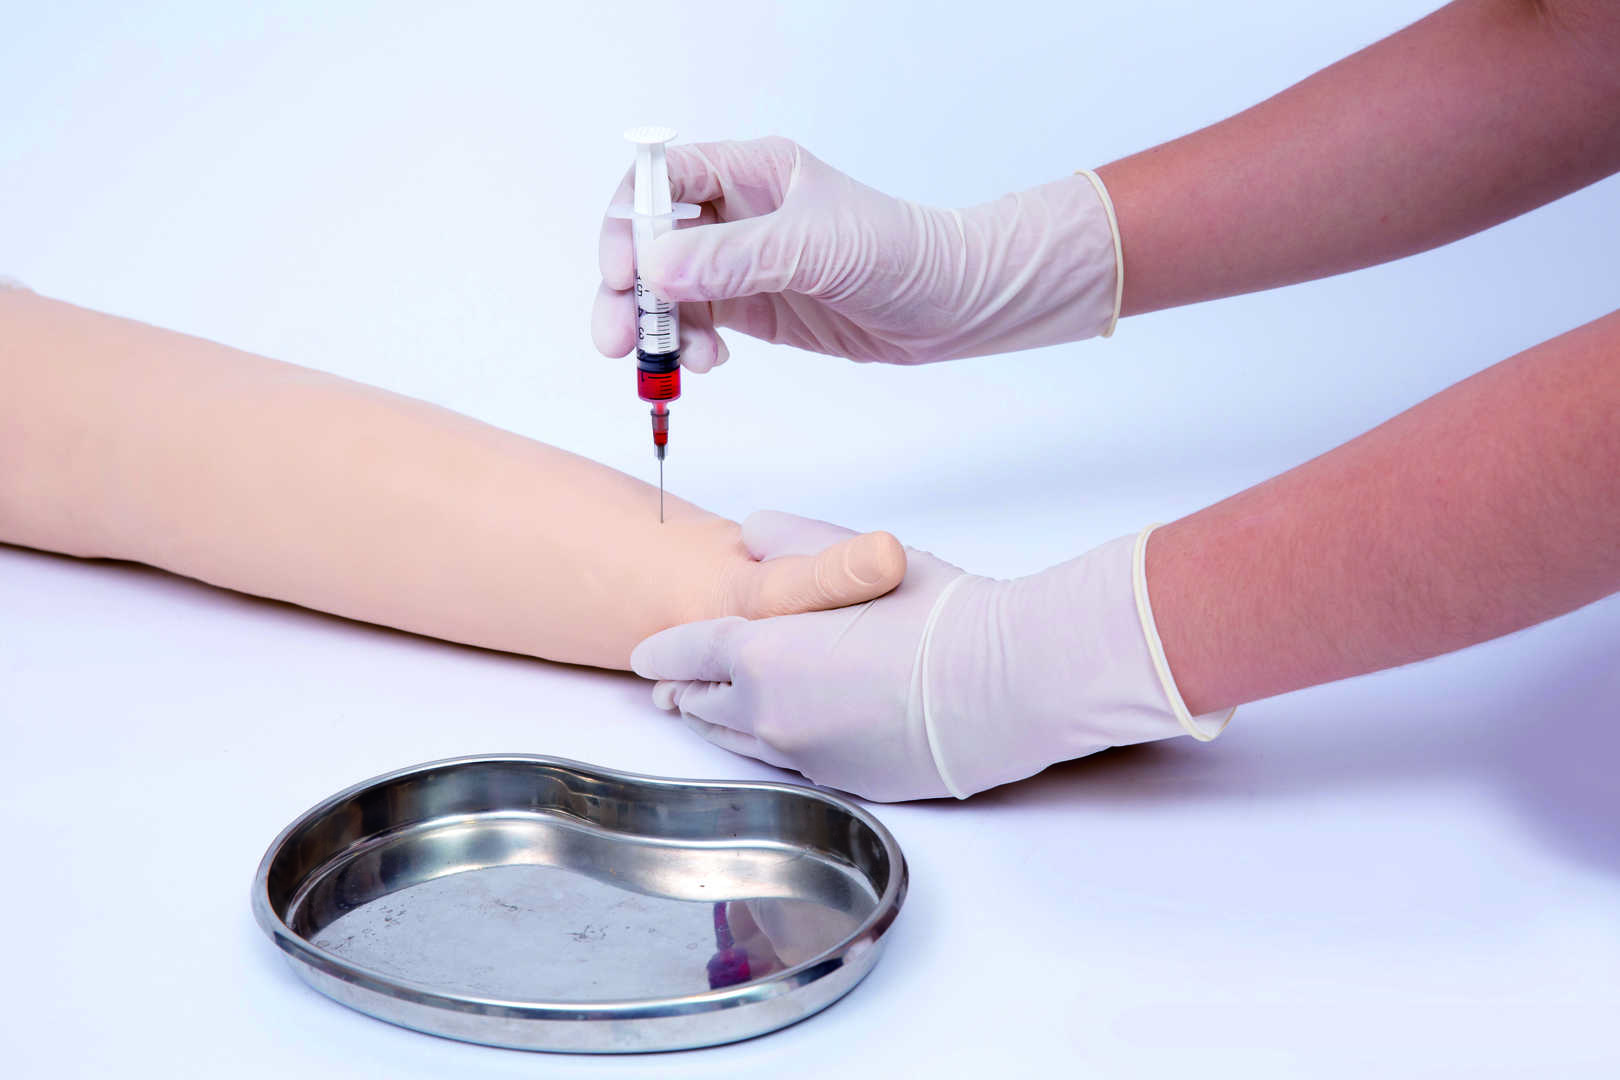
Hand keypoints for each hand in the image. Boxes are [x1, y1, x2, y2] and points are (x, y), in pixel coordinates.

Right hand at [592, 137, 1120, 371]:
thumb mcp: (816, 248)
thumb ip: (735, 257)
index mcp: (749, 170)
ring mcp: (738, 262)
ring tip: (672, 365)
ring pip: (664, 290)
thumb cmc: (902, 253)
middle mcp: (735, 211)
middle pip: (648, 240)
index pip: (661, 181)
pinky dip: (687, 347)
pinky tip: (709, 363)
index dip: (629, 222)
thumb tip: (655, 269)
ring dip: (654, 327)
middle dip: (626, 288)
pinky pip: (693, 324)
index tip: (622, 271)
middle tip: (618, 338)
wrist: (952, 306)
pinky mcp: (749, 307)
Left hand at [631, 514, 1229, 800]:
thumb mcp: (863, 562)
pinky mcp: (842, 784)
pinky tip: (773, 735)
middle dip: (683, 691)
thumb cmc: (943, 618)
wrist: (1004, 686)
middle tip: (669, 686)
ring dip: (717, 723)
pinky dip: (766, 746)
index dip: (661, 651)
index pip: (687, 653)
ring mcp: (805, 758)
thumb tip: (753, 532)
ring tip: (704, 713)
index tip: (644, 654)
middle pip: (702, 705)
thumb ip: (795, 544)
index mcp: (763, 655)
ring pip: (736, 743)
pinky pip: (784, 766)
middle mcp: (770, 716)